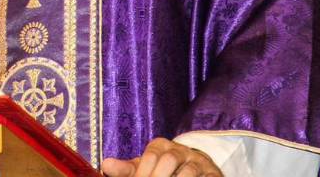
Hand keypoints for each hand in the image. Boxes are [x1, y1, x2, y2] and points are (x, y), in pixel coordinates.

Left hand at [101, 138, 221, 176]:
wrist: (195, 170)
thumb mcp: (144, 168)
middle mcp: (181, 150)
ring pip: (189, 171)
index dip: (143, 173)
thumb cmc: (162, 171)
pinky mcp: (213, 175)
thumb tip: (105, 165)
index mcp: (161, 146)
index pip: (151, 155)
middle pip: (170, 160)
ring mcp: (199, 162)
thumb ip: (127, 169)